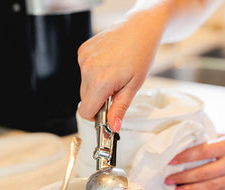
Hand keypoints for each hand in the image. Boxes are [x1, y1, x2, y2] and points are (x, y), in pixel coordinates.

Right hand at [77, 9, 167, 131]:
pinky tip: (108, 65)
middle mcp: (87, 69)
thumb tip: (113, 127)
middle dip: (99, 101)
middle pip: (85, 99)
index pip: (85, 111)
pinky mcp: (82, 51)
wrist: (140, 27)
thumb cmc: (141, 54)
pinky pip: (84, 72)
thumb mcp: (133, 87)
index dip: (96, 117)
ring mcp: (83, 58)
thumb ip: (120, 109)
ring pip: (84, 86)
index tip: (106, 114)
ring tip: (114, 75)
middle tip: (116, 92)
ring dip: (97, 87)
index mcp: (100, 81)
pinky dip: (94, 73)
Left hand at [164, 131, 224, 189]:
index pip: (202, 151)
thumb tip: (197, 142)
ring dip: (190, 189)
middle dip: (183, 177)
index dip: (185, 157)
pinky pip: (218, 189)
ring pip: (209, 185)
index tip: (172, 160)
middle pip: (202, 172)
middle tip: (168, 179)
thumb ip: (216, 138)